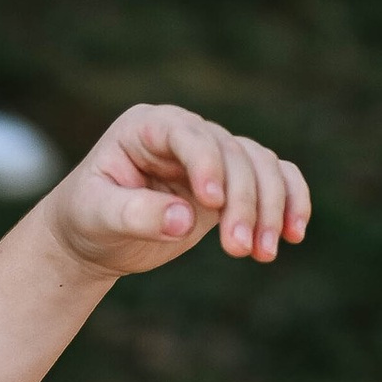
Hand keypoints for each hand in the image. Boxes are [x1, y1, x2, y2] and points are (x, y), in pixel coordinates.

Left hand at [47, 103, 310, 279]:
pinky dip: (290, 201)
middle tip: (240, 250)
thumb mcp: (97, 217)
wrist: (93, 238)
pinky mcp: (230, 184)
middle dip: (243, 202)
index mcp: (148, 127)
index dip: (206, 165)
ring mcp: (212, 157)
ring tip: (264, 253)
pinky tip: (295, 233)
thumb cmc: (86, 220)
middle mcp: (186, 134)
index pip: (189, 135)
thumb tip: (184, 219)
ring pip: (261, 167)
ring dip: (271, 208)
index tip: (212, 204)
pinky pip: (273, 179)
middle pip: (234, 155)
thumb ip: (135, 214)